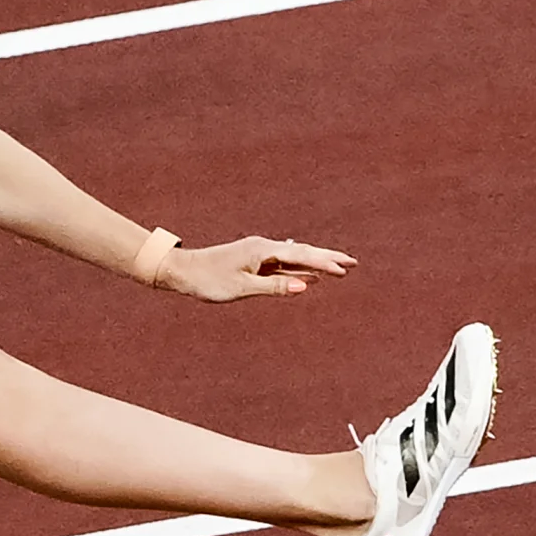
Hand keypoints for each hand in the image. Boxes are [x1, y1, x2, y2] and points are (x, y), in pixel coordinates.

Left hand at [162, 236, 355, 300]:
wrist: (182, 271)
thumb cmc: (209, 280)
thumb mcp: (243, 288)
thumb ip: (275, 287)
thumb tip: (305, 286)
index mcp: (262, 250)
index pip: (300, 257)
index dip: (324, 263)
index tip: (345, 269)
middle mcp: (263, 248)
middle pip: (302, 252)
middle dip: (328, 258)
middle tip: (353, 263)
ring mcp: (259, 254)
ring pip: (294, 258)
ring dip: (316, 263)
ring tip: (338, 268)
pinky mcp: (253, 262)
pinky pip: (282, 266)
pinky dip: (299, 270)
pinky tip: (309, 276)